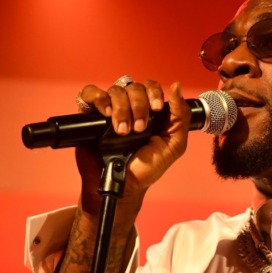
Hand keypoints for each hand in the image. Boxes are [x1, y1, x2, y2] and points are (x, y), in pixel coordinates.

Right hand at [75, 79, 192, 214]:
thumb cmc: (147, 168)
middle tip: (139, 129)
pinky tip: (106, 114)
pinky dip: (99, 99)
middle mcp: (130, 107)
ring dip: (122, 109)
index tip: (156, 109)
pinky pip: (90, 93)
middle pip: (134, 87)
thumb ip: (181, 116)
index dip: (154, 92)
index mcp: (150, 111)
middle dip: (139, 106)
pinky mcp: (90, 115)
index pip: (151, 87)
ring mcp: (110, 110)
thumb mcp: (174, 144)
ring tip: (123, 131)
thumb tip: (177, 87)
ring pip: (115, 90)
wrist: (123, 185)